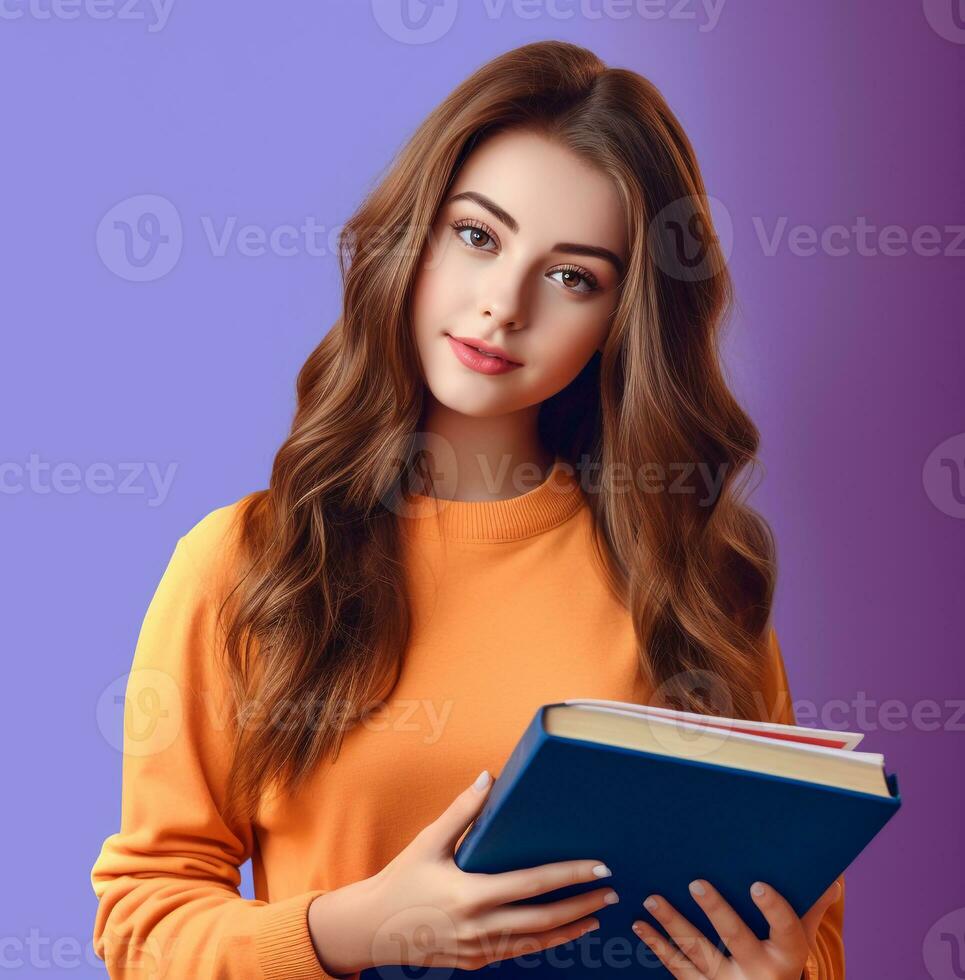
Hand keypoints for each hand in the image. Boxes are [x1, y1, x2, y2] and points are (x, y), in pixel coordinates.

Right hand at [308, 770, 618, 974]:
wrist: (371, 929)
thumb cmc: (401, 878)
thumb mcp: (428, 841)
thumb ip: (462, 810)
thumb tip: (488, 777)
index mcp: (471, 894)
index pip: (533, 885)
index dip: (570, 876)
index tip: (599, 867)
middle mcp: (478, 927)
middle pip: (543, 920)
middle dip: (582, 905)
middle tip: (612, 892)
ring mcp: (477, 950)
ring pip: (535, 944)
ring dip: (569, 929)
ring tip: (597, 915)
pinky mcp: (473, 962)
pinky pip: (517, 954)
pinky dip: (543, 944)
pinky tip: (560, 933)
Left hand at [630, 876, 841, 978]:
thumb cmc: (780, 958)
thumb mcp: (798, 939)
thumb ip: (810, 907)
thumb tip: (831, 874)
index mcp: (788, 957)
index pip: (787, 932)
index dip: (774, 910)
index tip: (758, 885)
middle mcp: (760, 975)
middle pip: (737, 939)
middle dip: (717, 912)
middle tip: (696, 883)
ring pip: (698, 954)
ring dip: (673, 925)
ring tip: (652, 899)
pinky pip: (678, 969)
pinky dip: (657, 946)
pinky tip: (640, 925)